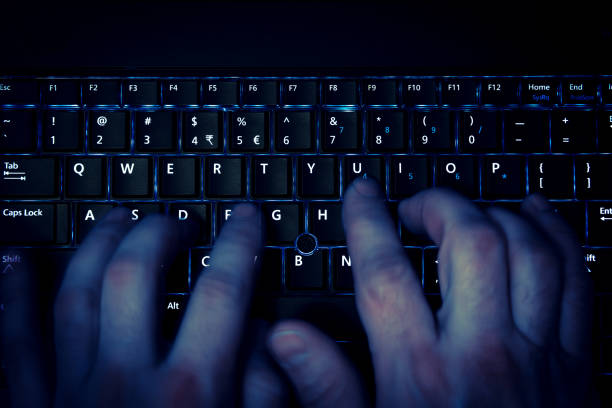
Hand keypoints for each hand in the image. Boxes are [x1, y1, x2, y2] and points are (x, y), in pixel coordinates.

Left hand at [1, 204, 287, 406]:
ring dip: (96, 245)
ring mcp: (68, 393)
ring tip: (116, 217)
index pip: (221, 290)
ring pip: (75, 293)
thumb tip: (272, 342)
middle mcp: (124, 382)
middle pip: (137, 274)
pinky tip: (17, 263)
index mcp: (189, 394)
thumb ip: (270, 399)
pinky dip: (12, 299)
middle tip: (178, 220)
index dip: (240, 243)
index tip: (247, 217)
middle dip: (160, 232)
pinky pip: (14, 344)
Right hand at [267, 179, 595, 406]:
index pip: (385, 272)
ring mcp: (534, 354)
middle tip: (414, 207)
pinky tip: (533, 215)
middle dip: (438, 205)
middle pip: (469, 242)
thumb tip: (286, 338)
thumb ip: (327, 387)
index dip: (366, 220)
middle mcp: (481, 352)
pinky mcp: (572, 362)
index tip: (362, 194)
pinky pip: (575, 280)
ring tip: (466, 210)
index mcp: (420, 373)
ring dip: (494, 215)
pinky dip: (556, 235)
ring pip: (526, 251)